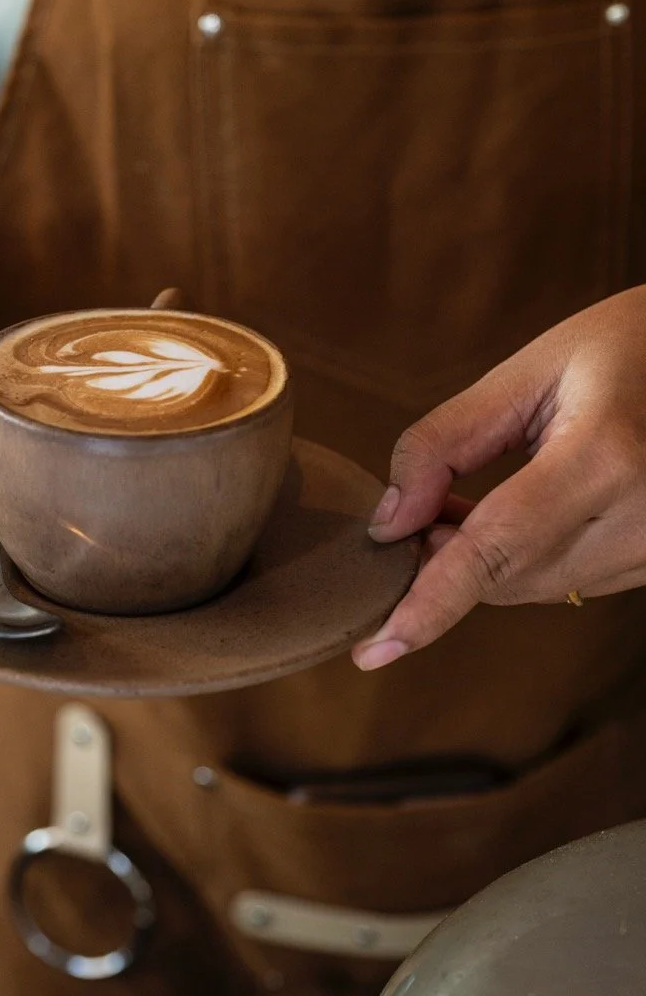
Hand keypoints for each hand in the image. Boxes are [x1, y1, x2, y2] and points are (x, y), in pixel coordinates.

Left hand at [353, 286, 645, 669]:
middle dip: (444, 557)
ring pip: (532, 589)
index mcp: (606, 458)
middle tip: (421, 505)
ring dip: (482, 561)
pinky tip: (512, 513)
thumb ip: (444, 443)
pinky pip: (566, 582)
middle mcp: (642, 519)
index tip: (377, 646)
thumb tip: (388, 524)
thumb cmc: (619, 349)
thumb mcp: (524, 374)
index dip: (432, 602)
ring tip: (467, 499)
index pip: (499, 548)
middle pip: (507, 577)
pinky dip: (521, 560)